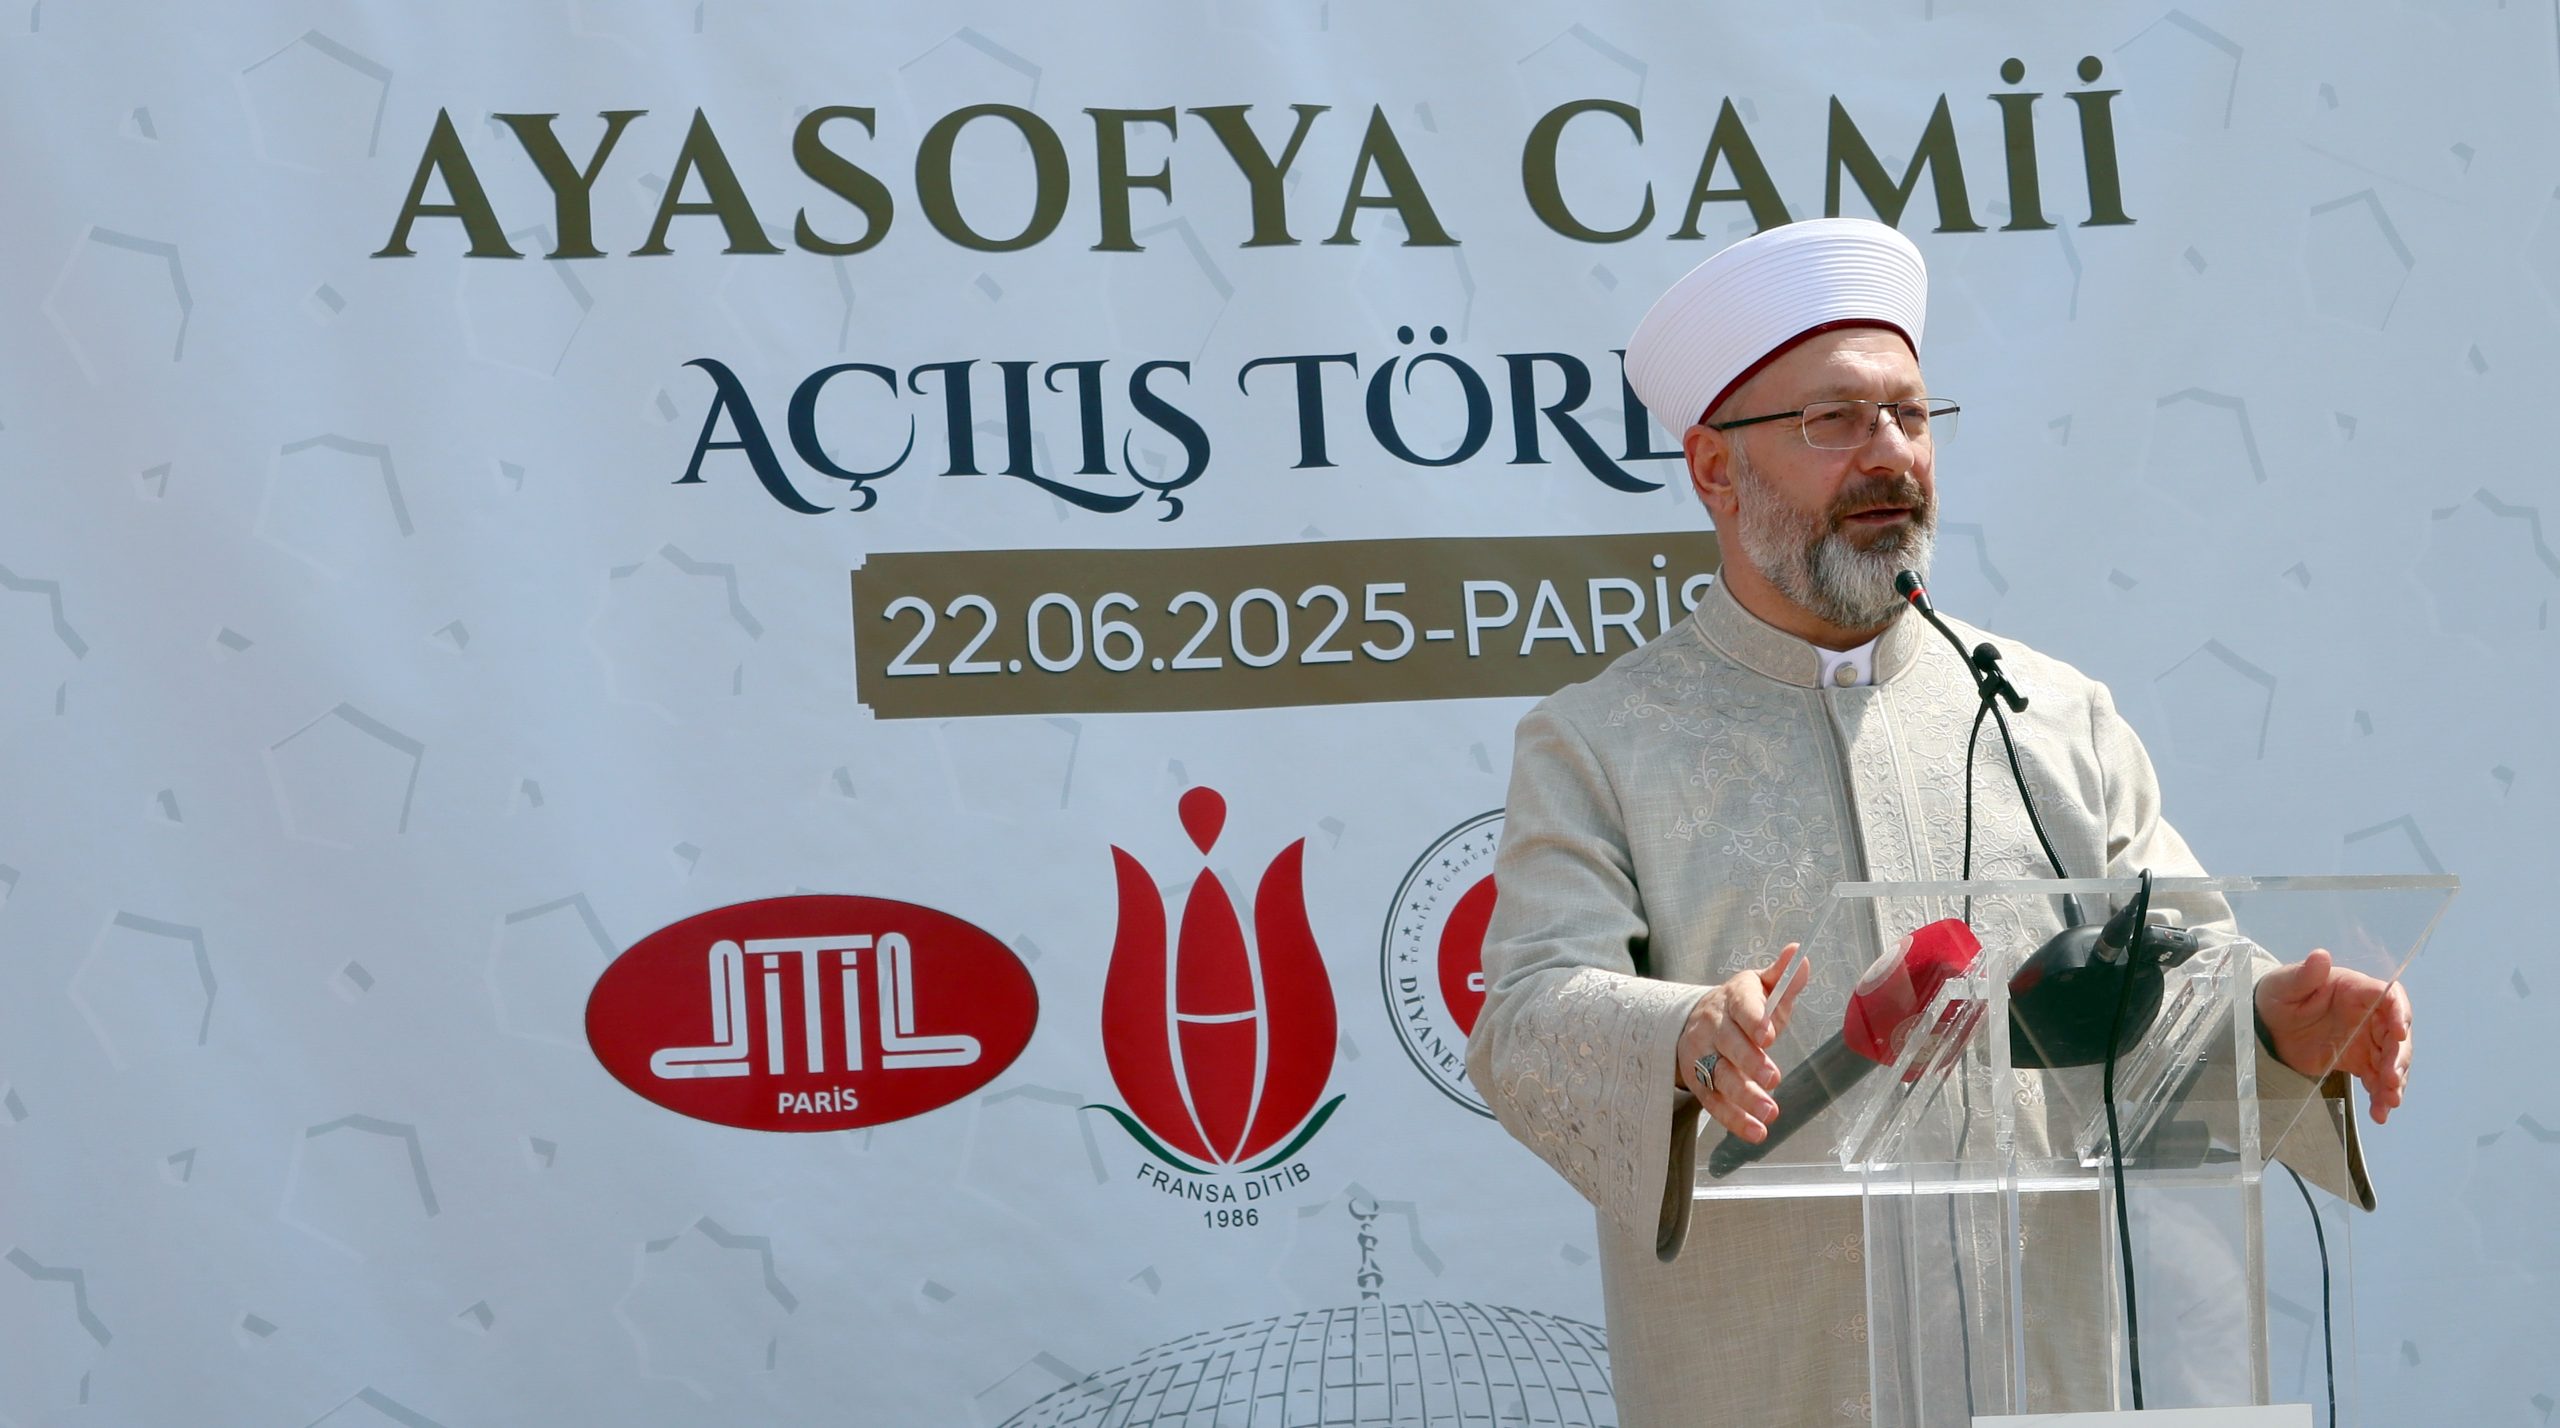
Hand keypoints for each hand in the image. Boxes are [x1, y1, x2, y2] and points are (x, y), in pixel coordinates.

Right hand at [1678, 945, 1812, 1142]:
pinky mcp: (1699, 1081)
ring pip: (1719, 1075)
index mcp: (1733, 997)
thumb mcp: (1762, 988)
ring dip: (1742, 1096)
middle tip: (1772, 1078)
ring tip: (1769, 1112)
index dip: (1754, 1019)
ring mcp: (1703, 1055)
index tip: (1768, 1035)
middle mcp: (1713, 1025)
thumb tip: (1801, 953)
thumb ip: (1784, 977)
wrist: (1694, 1022)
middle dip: (1749, 1062)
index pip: (1742, 1005)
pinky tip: (1757, 1132)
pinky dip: (1734, 1119)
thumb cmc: (1742, 1007)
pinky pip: (1713, 1102)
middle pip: (1728, 1043)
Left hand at [2253, 948, 2412, 1123]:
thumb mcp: (2285, 985)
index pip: (2389, 997)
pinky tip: (2380, 1113)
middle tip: (2392, 1078)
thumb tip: (2320, 956)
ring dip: (2395, 1081)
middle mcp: (2369, 1014)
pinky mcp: (2359, 1061)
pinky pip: (2376, 1079)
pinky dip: (2380, 1096)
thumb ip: (2305, 975)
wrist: (2267, 1024)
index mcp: (2356, 990)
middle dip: (2399, 1057)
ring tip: (2390, 1101)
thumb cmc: (2278, 995)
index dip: (2398, 1013)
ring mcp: (2367, 1039)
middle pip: (2396, 1035)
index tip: (2399, 1031)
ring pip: (2392, 1060)